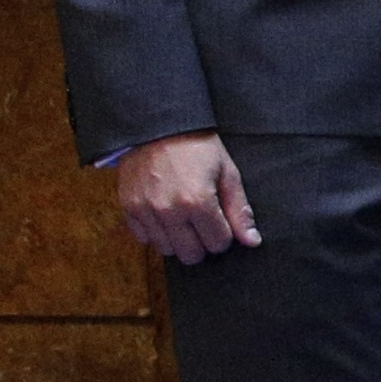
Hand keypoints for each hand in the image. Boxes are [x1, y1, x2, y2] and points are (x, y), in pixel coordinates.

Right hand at [115, 131, 256, 264]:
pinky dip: (156, 233)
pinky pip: (143, 238)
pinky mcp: (127, 207)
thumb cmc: (198, 147)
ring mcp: (144, 210)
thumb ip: (239, 210)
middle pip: (191, 254)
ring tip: (185, 220)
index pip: (217, 243)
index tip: (223, 221)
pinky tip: (166, 218)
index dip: (225, 235)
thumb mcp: (228, 173)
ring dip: (179, 241)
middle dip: (203, 244)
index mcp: (197, 202)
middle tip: (205, 224)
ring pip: (166, 250)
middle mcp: (168, 211)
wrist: (159, 126)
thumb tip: (252, 241)